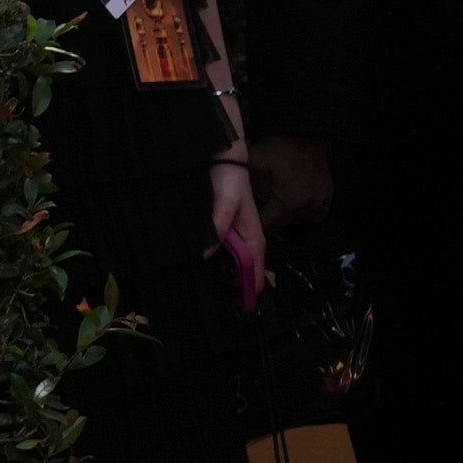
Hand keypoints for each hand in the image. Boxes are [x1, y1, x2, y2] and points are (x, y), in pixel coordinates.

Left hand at [206, 160, 264, 301]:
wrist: (224, 158)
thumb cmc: (230, 179)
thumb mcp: (225, 202)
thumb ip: (217, 226)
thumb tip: (206, 254)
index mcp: (252, 233)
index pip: (255, 264)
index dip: (252, 284)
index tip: (249, 303)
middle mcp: (246, 236)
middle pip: (245, 265)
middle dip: (239, 283)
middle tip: (230, 304)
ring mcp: (235, 232)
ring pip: (233, 258)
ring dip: (228, 273)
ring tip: (218, 292)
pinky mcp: (224, 227)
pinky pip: (224, 249)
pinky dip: (219, 261)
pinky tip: (208, 267)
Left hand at [247, 135, 335, 231]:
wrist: (304, 132)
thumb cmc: (279, 149)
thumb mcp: (253, 168)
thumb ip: (246, 196)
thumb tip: (240, 215)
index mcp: (291, 202)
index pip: (266, 228)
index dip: (253, 224)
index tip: (246, 217)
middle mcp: (310, 207)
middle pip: (282, 225)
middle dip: (269, 215)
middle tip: (262, 197)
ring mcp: (322, 203)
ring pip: (296, 221)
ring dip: (285, 212)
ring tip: (278, 192)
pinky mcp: (329, 197)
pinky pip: (311, 213)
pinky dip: (300, 208)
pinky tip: (294, 193)